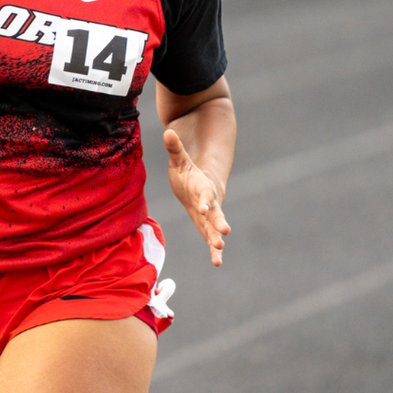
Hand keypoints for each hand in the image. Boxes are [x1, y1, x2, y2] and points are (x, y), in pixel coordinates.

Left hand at [164, 128, 229, 266]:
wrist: (203, 180)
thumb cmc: (189, 170)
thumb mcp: (180, 159)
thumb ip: (175, 148)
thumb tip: (168, 131)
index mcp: (203, 186)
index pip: (204, 193)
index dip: (205, 200)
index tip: (204, 208)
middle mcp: (210, 202)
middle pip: (215, 213)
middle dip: (218, 223)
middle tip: (224, 232)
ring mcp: (209, 215)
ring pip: (213, 229)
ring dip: (215, 241)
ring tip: (218, 254)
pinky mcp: (205, 224)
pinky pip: (210, 237)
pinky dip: (214, 249)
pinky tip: (217, 262)